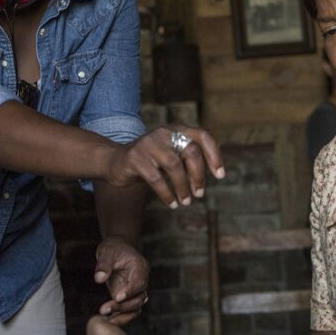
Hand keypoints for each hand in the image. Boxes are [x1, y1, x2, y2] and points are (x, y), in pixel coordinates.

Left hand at [94, 236, 149, 325]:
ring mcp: (136, 290)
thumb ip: (104, 264)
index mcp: (140, 267)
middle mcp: (141, 280)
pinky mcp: (128, 297)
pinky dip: (120, 317)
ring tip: (105, 317)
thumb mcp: (107, 251)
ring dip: (122, 314)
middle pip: (138, 298)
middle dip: (122, 306)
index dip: (130, 291)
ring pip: (135, 307)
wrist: (117, 249)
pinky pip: (129, 311)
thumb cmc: (114, 248)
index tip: (117, 297)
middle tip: (104, 309)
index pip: (139, 282)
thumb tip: (99, 278)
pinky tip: (108, 321)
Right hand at [106, 125, 224, 207]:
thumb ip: (189, 158)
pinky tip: (172, 204)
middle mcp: (164, 133)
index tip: (220, 175)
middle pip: (191, 151)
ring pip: (174, 166)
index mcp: (176, 130)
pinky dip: (167, 194)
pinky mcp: (136, 158)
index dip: (215, 155)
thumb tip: (215, 172)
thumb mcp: (171, 154)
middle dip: (199, 176)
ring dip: (183, 187)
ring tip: (185, 202)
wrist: (115, 162)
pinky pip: (156, 179)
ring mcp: (148, 144)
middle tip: (199, 194)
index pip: (203, 136)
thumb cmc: (150, 162)